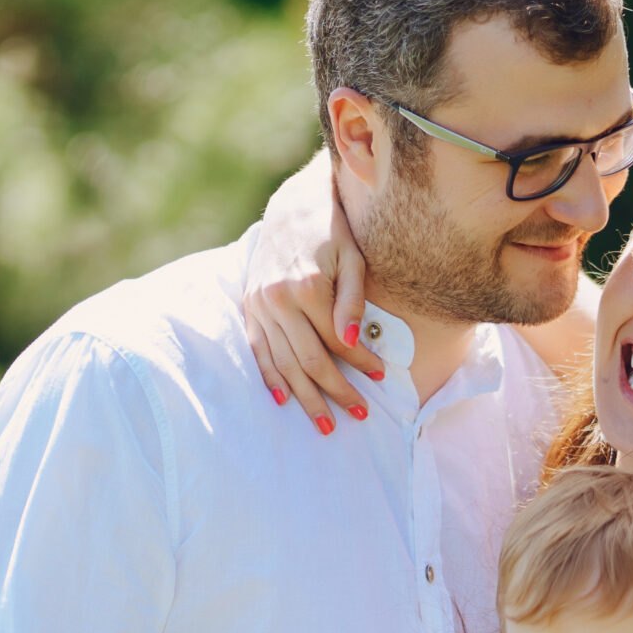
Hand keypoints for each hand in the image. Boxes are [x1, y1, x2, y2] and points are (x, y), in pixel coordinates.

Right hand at [244, 151, 382, 433]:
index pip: (338, 341)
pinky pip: (260, 351)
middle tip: (359, 415)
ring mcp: (260, 305)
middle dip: (336, 392)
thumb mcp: (353, 259)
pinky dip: (272, 378)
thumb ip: (352, 301)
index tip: (382, 376)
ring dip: (306, 397)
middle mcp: (278, 300)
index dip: (362, 362)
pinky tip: (285, 400)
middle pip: (309, 361)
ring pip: (284, 363)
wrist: (292, 208)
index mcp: (306, 287)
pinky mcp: (250, 307)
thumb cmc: (332, 233)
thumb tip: (351, 341)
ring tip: (326, 424)